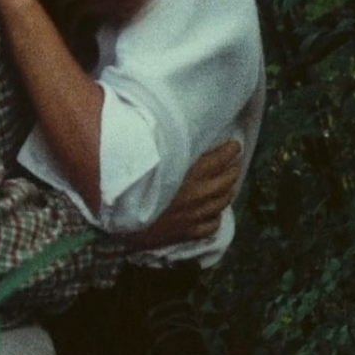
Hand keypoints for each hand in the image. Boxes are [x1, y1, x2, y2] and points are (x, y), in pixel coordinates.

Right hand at [125, 140, 241, 249]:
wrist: (120, 219)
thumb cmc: (130, 182)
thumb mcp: (149, 155)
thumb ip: (164, 142)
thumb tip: (165, 122)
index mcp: (192, 171)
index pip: (222, 158)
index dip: (231, 150)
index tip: (234, 145)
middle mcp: (199, 192)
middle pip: (227, 180)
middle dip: (232, 169)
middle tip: (233, 163)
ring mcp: (196, 214)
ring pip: (223, 201)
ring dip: (228, 191)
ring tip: (228, 185)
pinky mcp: (188, 231)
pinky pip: (212, 225)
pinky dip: (216, 216)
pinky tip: (213, 212)